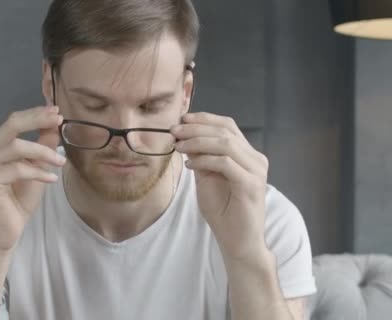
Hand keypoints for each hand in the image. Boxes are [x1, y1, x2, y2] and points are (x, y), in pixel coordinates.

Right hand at [0, 106, 65, 250]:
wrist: (4, 231)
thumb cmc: (18, 201)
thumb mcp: (36, 169)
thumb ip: (42, 147)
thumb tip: (54, 125)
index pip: (14, 122)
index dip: (36, 114)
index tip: (57, 112)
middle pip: (12, 125)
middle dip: (37, 119)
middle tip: (58, 119)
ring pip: (16, 146)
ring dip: (42, 151)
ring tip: (60, 162)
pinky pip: (17, 169)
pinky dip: (38, 172)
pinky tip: (51, 179)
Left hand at [171, 112, 269, 260]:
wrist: (238, 241)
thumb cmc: (223, 211)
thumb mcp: (207, 178)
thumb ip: (201, 157)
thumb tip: (184, 137)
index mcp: (247, 155)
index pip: (227, 126)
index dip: (204, 119)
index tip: (181, 120)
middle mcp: (256, 159)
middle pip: (226, 130)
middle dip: (196, 128)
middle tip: (174, 131)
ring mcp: (256, 171)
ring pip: (226, 143)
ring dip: (197, 141)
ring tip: (178, 146)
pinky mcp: (251, 184)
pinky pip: (225, 163)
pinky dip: (204, 160)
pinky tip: (190, 164)